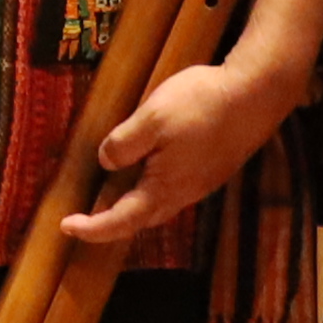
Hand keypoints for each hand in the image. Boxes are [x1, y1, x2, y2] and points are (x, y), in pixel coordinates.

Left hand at [62, 54, 281, 251]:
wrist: (256, 94)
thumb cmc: (202, 104)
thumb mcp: (151, 119)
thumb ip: (124, 144)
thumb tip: (106, 163)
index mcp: (164, 189)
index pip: (122, 221)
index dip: (92, 229)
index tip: (65, 226)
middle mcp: (184, 194)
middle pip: (141, 219)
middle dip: (109, 222)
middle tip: (81, 217)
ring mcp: (200, 183)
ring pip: (158, 204)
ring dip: (130, 205)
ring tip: (106, 195)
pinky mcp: (210, 169)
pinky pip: (172, 189)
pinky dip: (149, 188)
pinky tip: (143, 169)